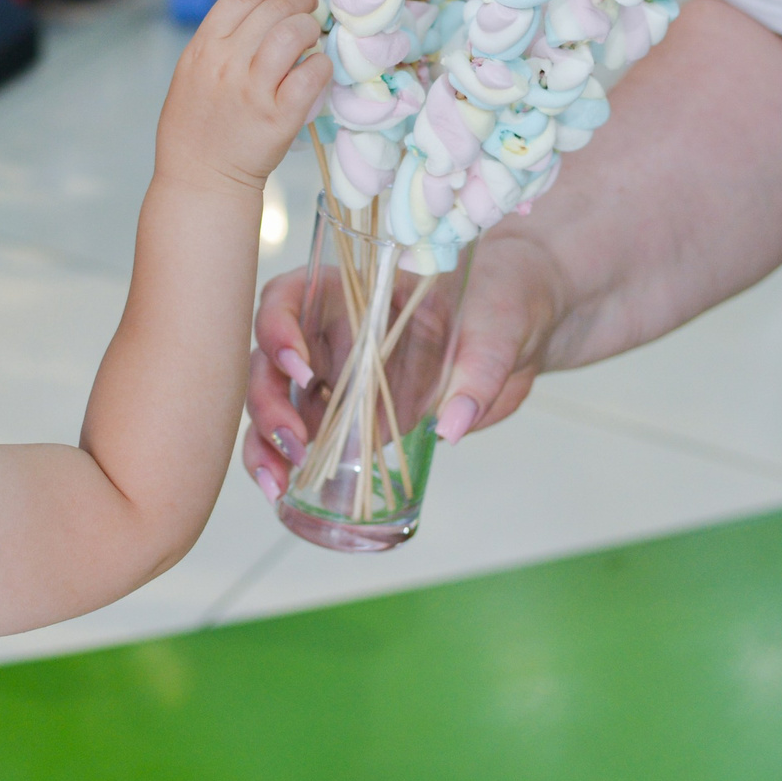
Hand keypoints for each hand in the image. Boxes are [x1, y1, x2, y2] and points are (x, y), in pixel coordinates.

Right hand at [157, 0, 327, 199]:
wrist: (200, 180)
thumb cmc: (197, 126)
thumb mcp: (193, 73)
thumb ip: (221, 39)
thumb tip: (259, 0)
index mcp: (203, 47)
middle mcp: (226, 63)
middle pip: (274, 8)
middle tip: (310, 3)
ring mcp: (253, 91)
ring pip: (294, 34)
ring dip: (311, 28)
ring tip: (312, 36)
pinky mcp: (279, 117)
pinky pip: (312, 74)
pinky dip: (320, 66)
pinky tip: (316, 70)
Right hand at [243, 227, 568, 499]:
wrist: (517, 333)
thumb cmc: (500, 304)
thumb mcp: (498, 328)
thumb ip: (480, 370)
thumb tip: (454, 425)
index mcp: (354, 291)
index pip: (290, 296)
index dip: (279, 328)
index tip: (301, 369)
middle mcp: (330, 332)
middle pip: (269, 359)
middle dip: (268, 402)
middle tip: (294, 443)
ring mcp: (334, 377)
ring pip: (274, 403)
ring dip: (263, 442)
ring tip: (276, 483)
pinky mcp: (346, 417)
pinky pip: (301, 436)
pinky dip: (283, 463)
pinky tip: (283, 489)